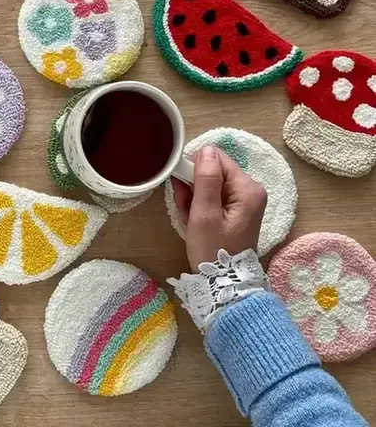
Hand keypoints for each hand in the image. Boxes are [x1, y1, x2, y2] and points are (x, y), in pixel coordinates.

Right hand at [171, 145, 266, 271]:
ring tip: (189, 219)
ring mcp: (244, 201)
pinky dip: (200, 207)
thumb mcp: (204, 213)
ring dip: (194, 198)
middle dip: (193, 187)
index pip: (216, 158)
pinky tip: (194, 222)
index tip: (183, 190)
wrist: (224, 284)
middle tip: (185, 209)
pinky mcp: (236, 211)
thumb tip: (205, 149)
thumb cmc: (213, 249)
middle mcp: (251, 190)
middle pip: (213, 172)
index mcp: (248, 188)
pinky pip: (213, 198)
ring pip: (210, 185)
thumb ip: (206, 178)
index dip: (195, 169)